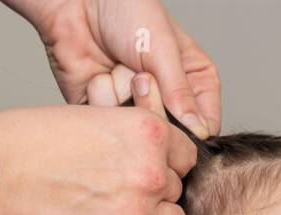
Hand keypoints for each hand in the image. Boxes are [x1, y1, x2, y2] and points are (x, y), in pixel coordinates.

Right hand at [0, 91, 194, 214]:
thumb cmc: (31, 142)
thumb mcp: (93, 116)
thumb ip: (131, 136)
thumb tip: (157, 155)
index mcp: (147, 132)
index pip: (184, 155)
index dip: (163, 163)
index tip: (140, 169)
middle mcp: (151, 172)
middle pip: (176, 189)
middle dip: (152, 192)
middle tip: (115, 192)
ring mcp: (139, 213)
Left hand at [1, 0, 220, 138]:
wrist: (76, 2)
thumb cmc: (125, 10)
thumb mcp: (163, 48)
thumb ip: (181, 92)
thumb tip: (198, 131)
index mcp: (194, 81)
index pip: (205, 125)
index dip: (192, 130)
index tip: (177, 117)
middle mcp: (167, 100)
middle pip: (170, 136)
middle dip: (152, 104)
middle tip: (140, 73)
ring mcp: (136, 108)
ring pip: (138, 132)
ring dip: (124, 97)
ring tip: (117, 67)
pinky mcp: (107, 114)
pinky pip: (110, 127)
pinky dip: (101, 99)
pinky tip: (98, 76)